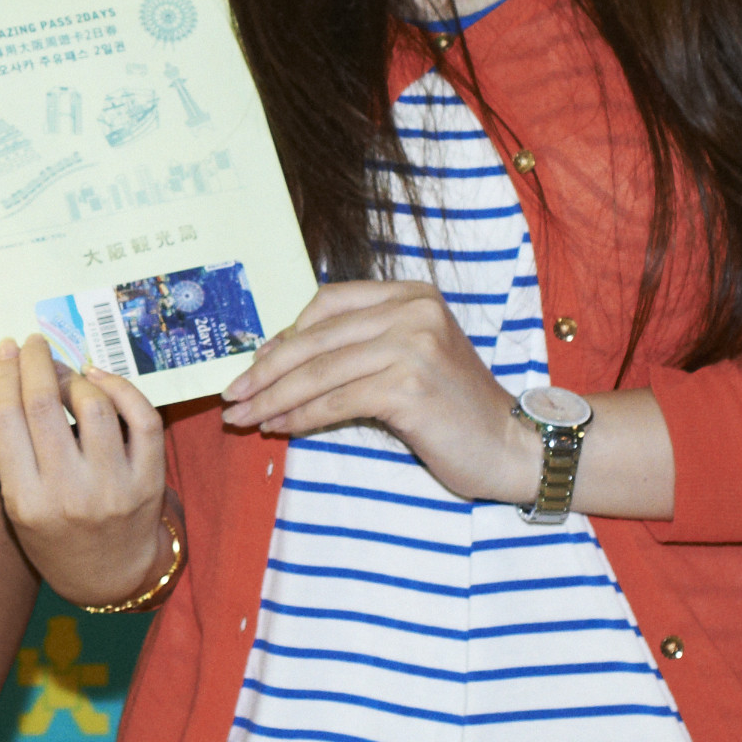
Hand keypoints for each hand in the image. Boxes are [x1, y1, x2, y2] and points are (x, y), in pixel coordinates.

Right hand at [0, 339, 171, 604]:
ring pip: (95, 404)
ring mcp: (112, 488)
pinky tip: (103, 380)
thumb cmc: (55, 531)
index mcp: (25, 501)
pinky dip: (122, 388)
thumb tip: (16, 373)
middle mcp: (67, 495)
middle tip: (34, 343)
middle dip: (37, 361)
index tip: (6, 348)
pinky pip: (142, 418)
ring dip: (78, 377)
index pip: (5, 419)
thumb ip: (14, 448)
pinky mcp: (149, 482)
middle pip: (44, 404)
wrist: (108, 575)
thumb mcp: (19, 503)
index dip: (3, 374)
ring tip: (70, 375)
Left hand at [218, 279, 531, 502]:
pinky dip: (301, 417)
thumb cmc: (453, 409)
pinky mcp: (408, 386)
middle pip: (316, 337)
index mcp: (411, 296)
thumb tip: (279, 355)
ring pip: (319, 371)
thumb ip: (358, 347)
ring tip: (245, 417)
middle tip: (231, 395)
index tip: (254, 364)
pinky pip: (336, 401)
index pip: (328, 303)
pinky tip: (280, 428)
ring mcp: (412, 346)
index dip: (285, 334)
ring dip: (274, 397)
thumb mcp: (408, 360)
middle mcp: (413, 311)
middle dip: (265, 369)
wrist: (511, 445)